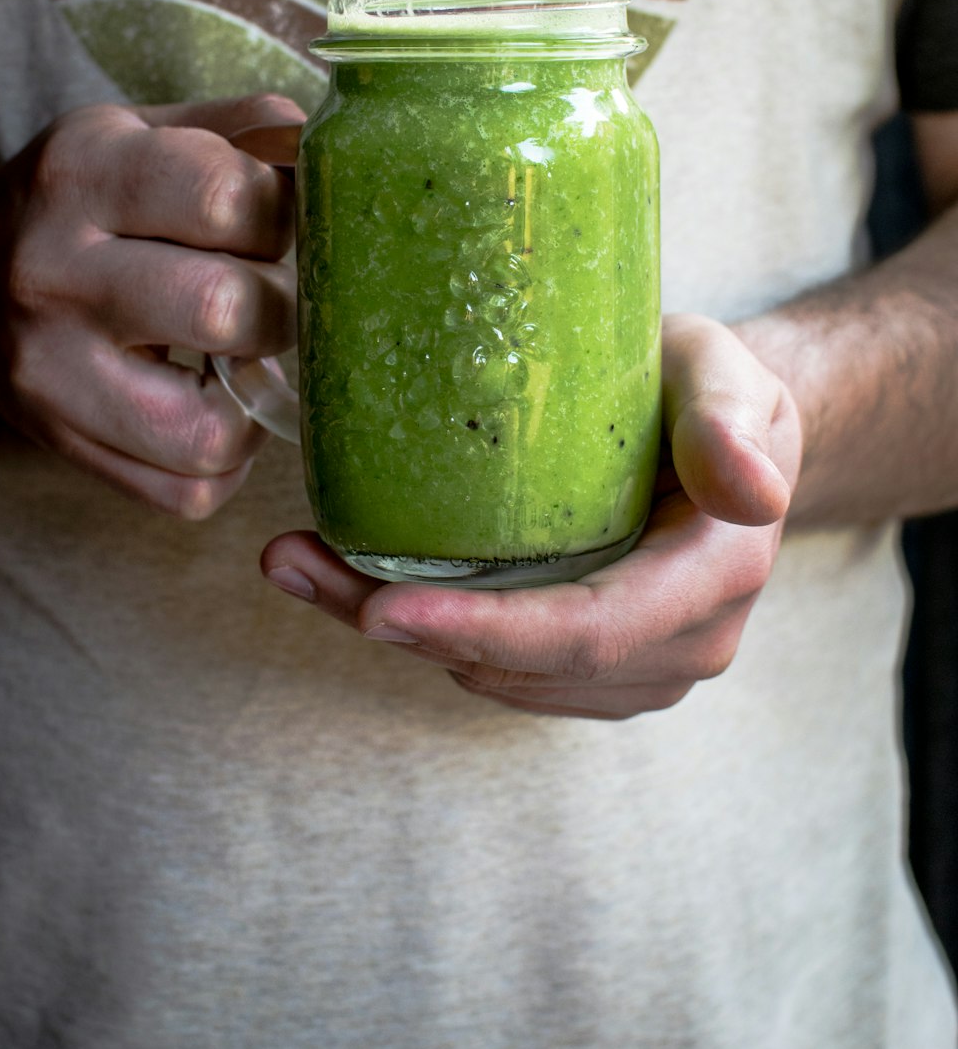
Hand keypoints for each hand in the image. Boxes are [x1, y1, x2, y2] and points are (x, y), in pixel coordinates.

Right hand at [0, 94, 302, 516]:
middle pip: (223, 308)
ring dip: (259, 396)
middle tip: (275, 293)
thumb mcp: (145, 133)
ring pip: (209, 430)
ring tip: (249, 354)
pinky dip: (230, 458)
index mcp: (83, 173)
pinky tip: (221, 404)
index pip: (226, 196)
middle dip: (284, 305)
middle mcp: (53, 273)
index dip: (288, 212)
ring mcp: (51, 374)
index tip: (287, 220)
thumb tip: (333, 157)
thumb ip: (243, 131)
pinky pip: (190, 492)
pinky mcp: (66, 447)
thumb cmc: (88, 202)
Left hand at [261, 314, 802, 718]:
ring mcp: (644, 665)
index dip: (484, 630)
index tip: (381, 609)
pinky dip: (431, 634)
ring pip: (501, 676)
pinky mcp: (602, 667)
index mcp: (717, 575)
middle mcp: (687, 641)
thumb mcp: (725, 372)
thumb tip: (752, 492)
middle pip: (525, 665)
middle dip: (406, 628)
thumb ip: (729, 421)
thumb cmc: (711, 385)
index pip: (589, 631)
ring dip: (400, 632)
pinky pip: (505, 670)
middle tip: (295, 565)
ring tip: (304, 562)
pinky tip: (365, 582)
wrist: (727, 429)